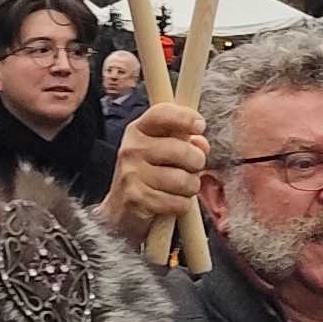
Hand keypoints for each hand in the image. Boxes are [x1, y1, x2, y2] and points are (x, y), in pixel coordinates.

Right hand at [103, 98, 206, 248]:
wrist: (121, 208)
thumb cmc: (150, 173)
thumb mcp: (164, 149)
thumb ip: (186, 140)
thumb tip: (201, 144)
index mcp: (139, 129)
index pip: (162, 114)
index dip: (186, 117)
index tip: (200, 126)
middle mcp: (132, 148)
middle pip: (183, 151)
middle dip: (197, 163)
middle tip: (192, 169)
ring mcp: (131, 173)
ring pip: (184, 180)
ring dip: (190, 188)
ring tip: (180, 188)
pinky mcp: (136, 199)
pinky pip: (177, 202)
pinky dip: (182, 206)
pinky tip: (172, 202)